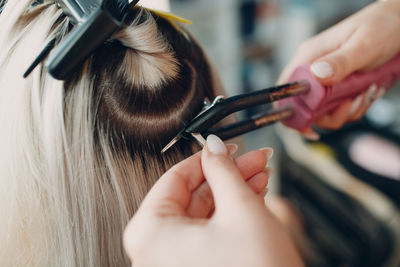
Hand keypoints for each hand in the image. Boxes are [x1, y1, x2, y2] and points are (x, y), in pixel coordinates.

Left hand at [123, 135, 302, 266]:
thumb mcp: (240, 210)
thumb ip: (223, 171)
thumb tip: (214, 147)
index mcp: (150, 232)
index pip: (176, 177)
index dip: (207, 157)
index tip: (226, 147)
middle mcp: (153, 251)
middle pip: (192, 196)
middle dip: (227, 174)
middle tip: (253, 160)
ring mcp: (171, 263)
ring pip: (202, 214)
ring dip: (232, 193)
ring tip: (259, 177)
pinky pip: (205, 234)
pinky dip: (228, 216)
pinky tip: (250, 199)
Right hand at [278, 0, 399, 135]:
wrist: (399, 24)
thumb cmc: (381, 26)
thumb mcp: (363, 45)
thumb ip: (340, 62)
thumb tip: (317, 77)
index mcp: (310, 57)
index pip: (287, 89)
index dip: (292, 111)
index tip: (308, 126)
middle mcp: (313, 70)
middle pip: (306, 106)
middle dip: (330, 114)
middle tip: (351, 103)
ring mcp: (326, 80)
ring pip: (325, 111)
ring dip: (347, 111)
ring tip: (367, 93)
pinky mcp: (340, 87)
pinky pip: (340, 108)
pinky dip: (356, 107)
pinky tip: (370, 91)